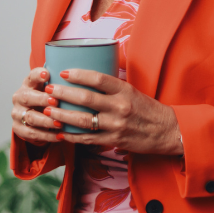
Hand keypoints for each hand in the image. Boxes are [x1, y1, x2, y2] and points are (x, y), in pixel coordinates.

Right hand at [12, 68, 63, 143]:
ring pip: (30, 117)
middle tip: (56, 102)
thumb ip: (58, 83)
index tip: (47, 74)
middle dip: (42, 100)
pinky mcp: (18, 128)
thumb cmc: (47, 97)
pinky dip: (46, 136)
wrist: (35, 114)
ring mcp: (17, 113)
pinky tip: (59, 136)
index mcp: (28, 83)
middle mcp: (19, 97)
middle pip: (27, 97)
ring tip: (60, 123)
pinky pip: (32, 133)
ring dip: (46, 121)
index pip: (31, 76)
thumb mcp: (50, 87)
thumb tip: (78, 77)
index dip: (38, 75)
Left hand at [45, 69, 182, 154]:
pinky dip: (72, 136)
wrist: (165, 130)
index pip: (99, 78)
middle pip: (86, 99)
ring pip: (82, 120)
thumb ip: (112, 86)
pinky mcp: (113, 141)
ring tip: (48, 110)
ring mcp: (115, 125)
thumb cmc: (147, 108)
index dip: (79, 75)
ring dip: (62, 115)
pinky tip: (60, 131)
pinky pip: (87, 139)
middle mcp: (120, 107)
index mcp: (125, 90)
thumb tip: (88, 77)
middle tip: (49, 90)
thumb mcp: (132, 90)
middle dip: (64, 94)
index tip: (64, 72)